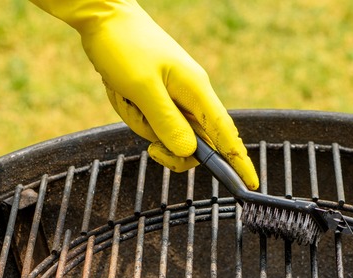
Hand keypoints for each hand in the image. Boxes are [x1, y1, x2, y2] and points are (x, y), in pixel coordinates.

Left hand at [29, 0, 258, 188]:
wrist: (103, 17)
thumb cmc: (123, 46)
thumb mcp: (142, 88)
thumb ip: (167, 122)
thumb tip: (189, 152)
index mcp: (196, 90)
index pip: (225, 134)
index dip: (238, 161)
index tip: (249, 184)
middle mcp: (191, 95)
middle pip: (192, 143)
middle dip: (166, 146)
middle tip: (149, 146)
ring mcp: (175, 96)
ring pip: (165, 133)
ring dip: (141, 122)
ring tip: (126, 96)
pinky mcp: (159, 95)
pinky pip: (151, 120)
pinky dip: (133, 113)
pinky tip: (122, 93)